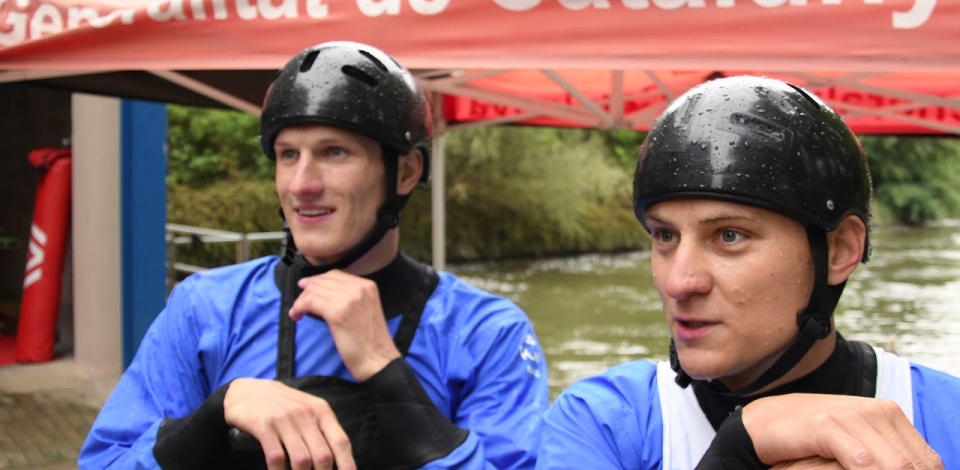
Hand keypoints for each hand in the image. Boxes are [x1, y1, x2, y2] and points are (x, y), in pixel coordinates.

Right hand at [224, 378, 355, 469]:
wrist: (245, 390)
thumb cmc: (281, 404)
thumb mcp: (306, 409)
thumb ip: (321, 430)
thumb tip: (336, 459)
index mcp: (321, 410)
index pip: (340, 441)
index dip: (347, 464)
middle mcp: (305, 413)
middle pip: (323, 455)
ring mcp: (284, 419)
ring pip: (302, 459)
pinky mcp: (264, 425)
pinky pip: (276, 457)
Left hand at [290, 269, 399, 381]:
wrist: (378, 360)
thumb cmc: (371, 341)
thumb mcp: (365, 309)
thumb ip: (350, 297)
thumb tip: (323, 292)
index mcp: (367, 286)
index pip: (335, 275)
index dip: (317, 281)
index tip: (307, 290)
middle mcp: (359, 288)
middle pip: (323, 281)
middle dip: (307, 290)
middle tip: (299, 303)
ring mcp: (348, 299)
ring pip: (314, 290)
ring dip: (300, 301)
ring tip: (297, 312)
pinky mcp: (337, 312)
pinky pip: (310, 302)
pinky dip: (299, 307)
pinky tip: (297, 316)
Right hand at [742, 394, 942, 469]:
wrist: (763, 423)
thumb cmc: (809, 436)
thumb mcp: (855, 442)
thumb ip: (883, 452)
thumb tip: (909, 469)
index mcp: (887, 413)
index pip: (926, 459)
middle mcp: (875, 411)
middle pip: (912, 464)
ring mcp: (850, 416)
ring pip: (893, 465)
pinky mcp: (826, 425)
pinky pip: (861, 462)